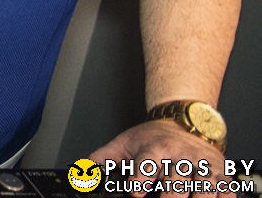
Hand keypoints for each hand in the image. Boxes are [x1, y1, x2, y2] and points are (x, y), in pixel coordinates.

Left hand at [91, 119, 224, 184]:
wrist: (185, 120)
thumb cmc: (155, 136)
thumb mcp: (127, 142)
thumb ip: (106, 156)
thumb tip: (84, 167)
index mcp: (155, 148)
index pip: (147, 162)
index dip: (141, 177)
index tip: (136, 191)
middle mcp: (180, 156)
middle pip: (177, 178)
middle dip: (171, 194)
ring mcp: (202, 165)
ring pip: (204, 185)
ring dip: (198, 197)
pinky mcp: (221, 173)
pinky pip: (226, 189)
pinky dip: (223, 197)